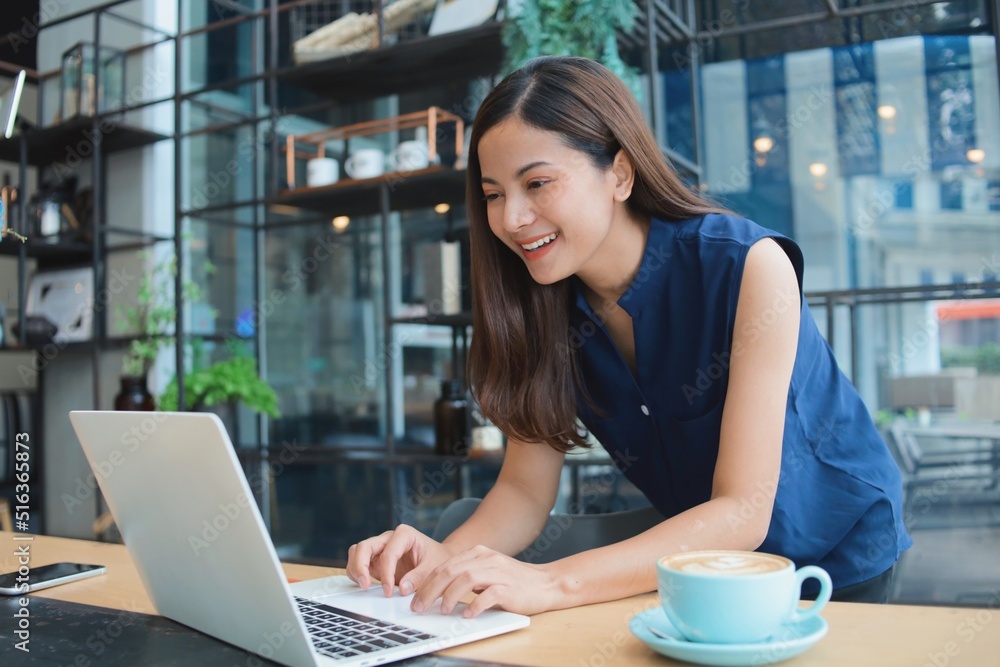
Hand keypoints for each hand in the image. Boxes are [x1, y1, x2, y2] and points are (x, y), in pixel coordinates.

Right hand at [346, 524, 454, 596]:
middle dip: (361, 566)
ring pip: (357, 552)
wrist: (439, 559)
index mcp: (405, 534)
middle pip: (365, 546)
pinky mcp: (375, 560)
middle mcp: (389, 538)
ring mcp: (380, 548)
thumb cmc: (437, 559)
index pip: (389, 553)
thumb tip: (402, 589)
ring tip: (363, 586)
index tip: (388, 591)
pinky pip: (358, 562)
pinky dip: (356, 573)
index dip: (386, 573)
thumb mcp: (434, 568)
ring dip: (356, 569)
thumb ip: (419, 577)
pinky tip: (364, 584)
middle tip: (365, 586)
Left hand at [410, 545, 560, 617]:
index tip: (414, 597)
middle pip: (450, 571)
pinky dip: (475, 605)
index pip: (445, 565)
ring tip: (443, 610)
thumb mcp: (487, 572)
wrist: (546, 583)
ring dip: (450, 596)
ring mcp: (498, 572)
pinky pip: (488, 594)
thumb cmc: (514, 582)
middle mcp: (486, 558)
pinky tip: (468, 614)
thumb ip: (466, 577)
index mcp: (478, 553)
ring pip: (465, 579)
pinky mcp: (509, 587)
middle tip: (419, 606)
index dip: (427, 581)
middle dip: (430, 590)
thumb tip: (438, 592)